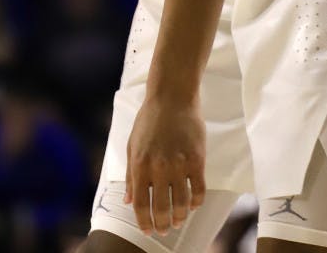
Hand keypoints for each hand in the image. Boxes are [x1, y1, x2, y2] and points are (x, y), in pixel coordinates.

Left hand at [125, 95, 205, 235]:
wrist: (172, 97)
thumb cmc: (149, 119)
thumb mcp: (132, 145)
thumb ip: (131, 175)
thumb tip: (128, 201)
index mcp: (140, 165)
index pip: (140, 204)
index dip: (144, 222)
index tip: (148, 230)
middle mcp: (159, 168)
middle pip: (161, 209)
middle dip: (163, 225)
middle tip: (165, 229)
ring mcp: (179, 164)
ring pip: (182, 204)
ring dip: (180, 217)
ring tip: (179, 220)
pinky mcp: (197, 159)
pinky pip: (199, 190)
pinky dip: (196, 202)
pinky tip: (193, 204)